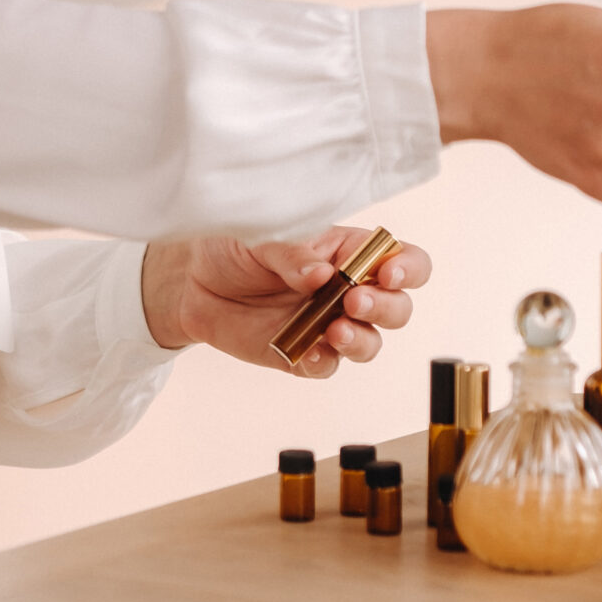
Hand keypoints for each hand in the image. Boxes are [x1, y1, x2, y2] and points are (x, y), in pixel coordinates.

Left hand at [139, 226, 432, 377]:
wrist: (193, 280)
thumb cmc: (236, 245)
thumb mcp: (263, 236)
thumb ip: (293, 254)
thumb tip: (320, 274)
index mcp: (348, 251)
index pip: (401, 259)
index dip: (407, 268)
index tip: (388, 274)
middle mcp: (347, 290)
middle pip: (397, 307)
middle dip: (385, 308)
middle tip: (355, 303)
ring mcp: (328, 324)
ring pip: (370, 342)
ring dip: (361, 340)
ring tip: (335, 330)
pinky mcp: (303, 352)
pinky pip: (327, 365)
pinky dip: (325, 362)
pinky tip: (311, 352)